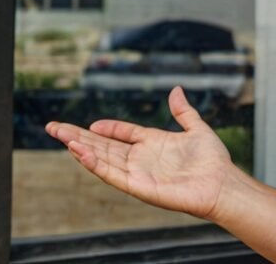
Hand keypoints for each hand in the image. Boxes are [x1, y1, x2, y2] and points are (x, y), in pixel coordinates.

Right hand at [45, 86, 235, 219]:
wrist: (222, 183)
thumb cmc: (213, 160)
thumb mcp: (197, 128)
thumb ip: (183, 111)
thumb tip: (176, 89)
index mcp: (153, 143)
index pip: (121, 133)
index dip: (106, 127)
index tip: (90, 123)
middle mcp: (141, 158)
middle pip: (103, 145)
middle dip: (78, 136)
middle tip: (53, 127)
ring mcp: (137, 172)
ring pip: (102, 158)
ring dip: (80, 148)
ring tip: (60, 136)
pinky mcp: (137, 186)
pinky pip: (111, 174)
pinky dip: (94, 164)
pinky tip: (79, 153)